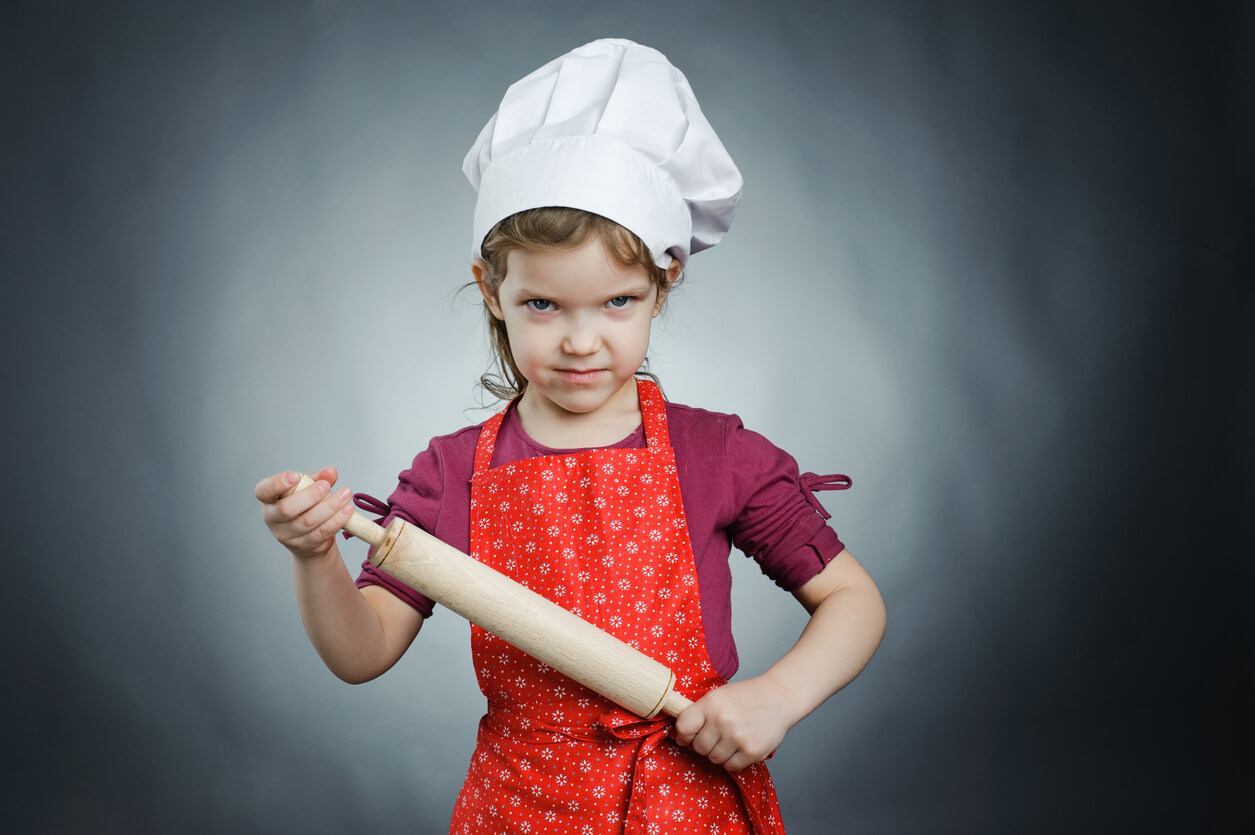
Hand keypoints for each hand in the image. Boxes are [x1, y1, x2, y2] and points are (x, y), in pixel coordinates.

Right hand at [255, 467, 354, 560]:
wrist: (310, 536)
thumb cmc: (305, 505)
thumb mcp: (308, 488)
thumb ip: (318, 478)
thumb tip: (330, 472)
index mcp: (269, 499)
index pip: (263, 491)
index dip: (277, 484)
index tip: (295, 476)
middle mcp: (272, 519)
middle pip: (287, 509)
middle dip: (310, 496)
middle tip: (327, 486)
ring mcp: (287, 535)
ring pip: (308, 522)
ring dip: (330, 507)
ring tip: (345, 495)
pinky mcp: (304, 546)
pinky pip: (321, 533)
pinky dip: (336, 521)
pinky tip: (347, 511)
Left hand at [672, 675, 795, 771]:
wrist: (778, 697)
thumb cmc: (746, 696)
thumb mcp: (718, 696)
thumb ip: (699, 712)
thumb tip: (680, 736)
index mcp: (711, 703)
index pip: (683, 728)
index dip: (683, 735)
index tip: (688, 736)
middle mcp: (722, 720)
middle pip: (698, 747)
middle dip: (704, 744)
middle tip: (717, 735)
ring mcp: (738, 737)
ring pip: (713, 759)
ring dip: (719, 753)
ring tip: (731, 738)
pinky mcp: (752, 751)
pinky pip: (730, 766)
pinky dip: (733, 760)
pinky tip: (740, 745)